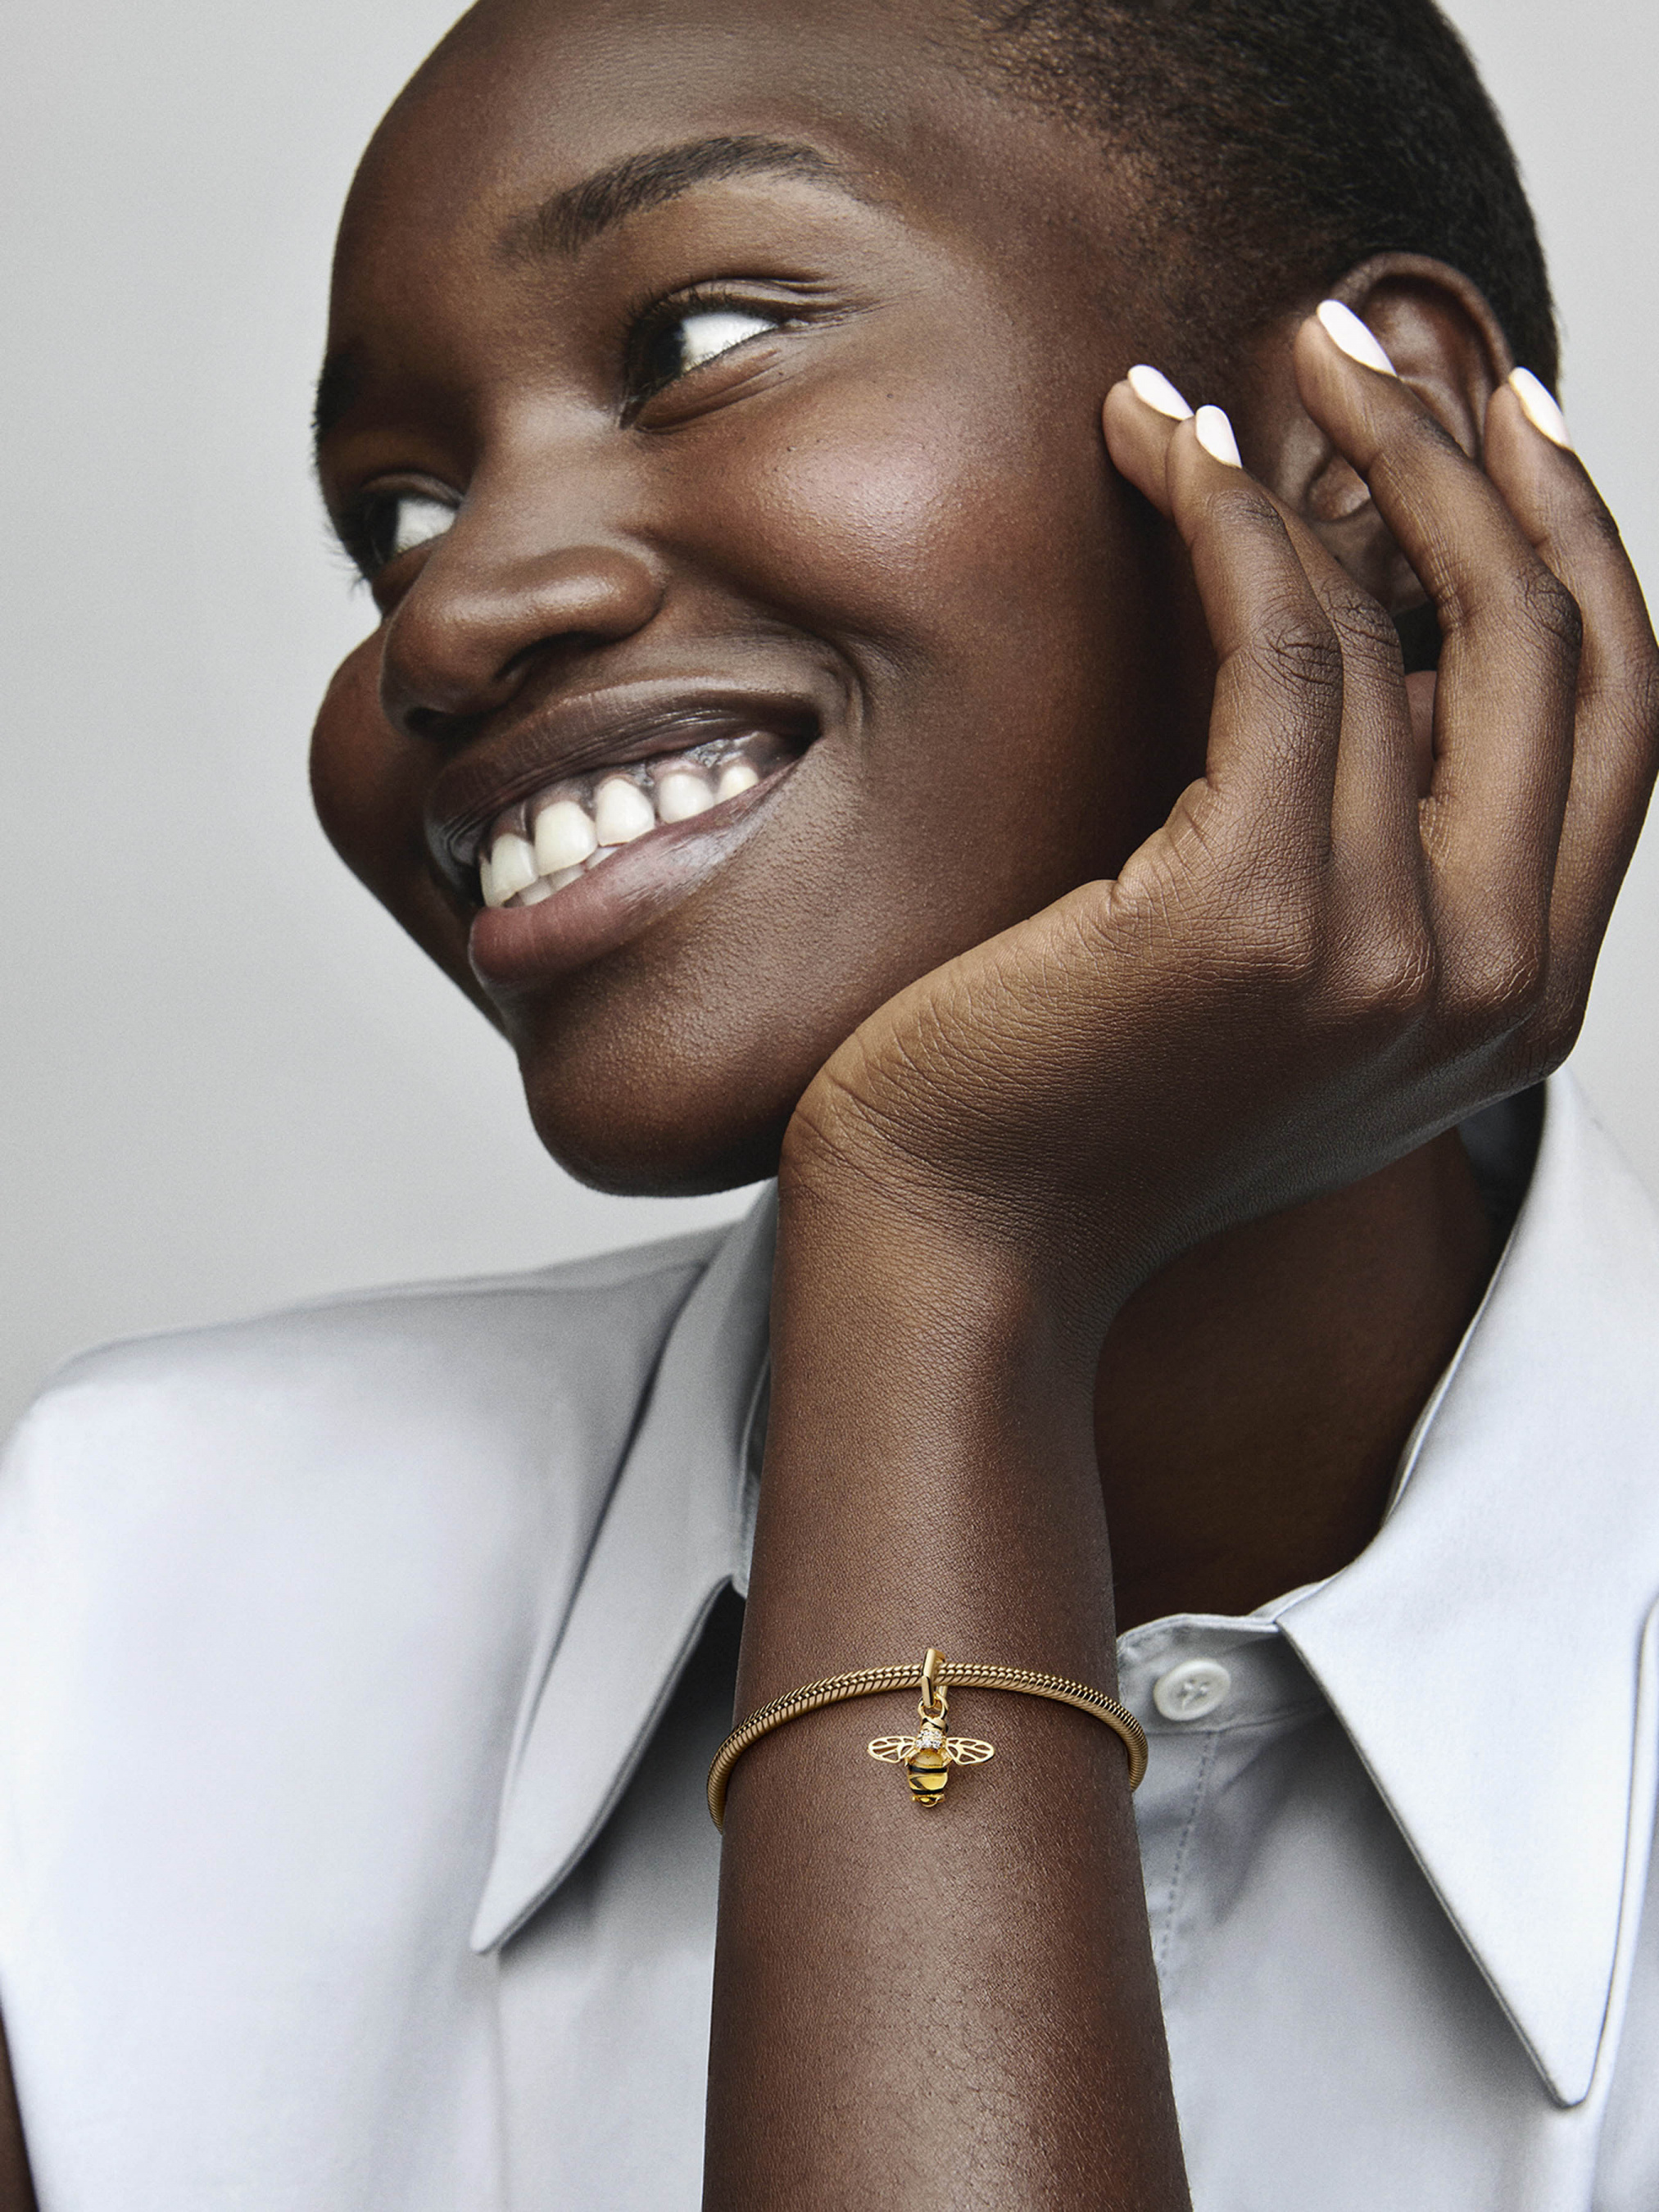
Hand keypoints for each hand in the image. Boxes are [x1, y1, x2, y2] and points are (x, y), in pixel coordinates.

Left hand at [784, 313, 1658, 1336]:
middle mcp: (1493, 985)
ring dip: (1336, 457)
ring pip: (1412, 627)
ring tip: (1236, 373)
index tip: (1503, 414)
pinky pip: (1284, 648)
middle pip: (1559, 646)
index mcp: (1522, 1000)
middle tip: (1365, 341)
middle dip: (1477, 459)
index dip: (1577, 541)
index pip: (1616, 718)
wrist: (969, 1246)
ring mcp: (1392, 959)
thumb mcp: (1283, 983)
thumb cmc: (1090, 1106)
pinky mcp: (1260, 919)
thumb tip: (1397, 633)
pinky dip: (1226, 516)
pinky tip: (1157, 441)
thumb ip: (1382, 846)